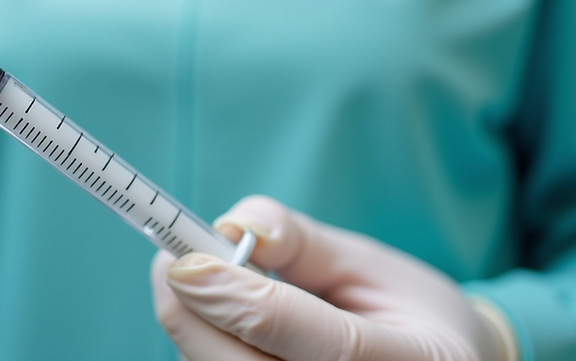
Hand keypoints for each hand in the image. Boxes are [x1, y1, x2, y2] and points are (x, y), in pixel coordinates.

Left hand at [151, 195, 510, 360]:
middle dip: (194, 318)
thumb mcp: (367, 262)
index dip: (241, 301)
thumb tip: (235, 227)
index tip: (183, 263)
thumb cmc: (403, 310)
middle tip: (171, 265)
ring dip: (197, 331)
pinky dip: (208, 348)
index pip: (319, 342)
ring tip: (207, 285)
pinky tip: (222, 318)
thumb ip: (301, 243)